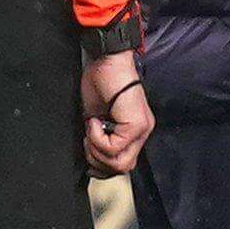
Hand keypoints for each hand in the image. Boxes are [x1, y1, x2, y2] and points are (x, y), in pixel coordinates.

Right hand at [84, 48, 154, 174]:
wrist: (106, 61)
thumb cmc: (100, 83)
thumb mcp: (96, 119)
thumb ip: (99, 139)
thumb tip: (92, 160)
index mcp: (134, 132)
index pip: (121, 164)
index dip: (100, 163)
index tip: (87, 147)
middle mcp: (142, 133)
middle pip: (122, 167)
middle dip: (97, 159)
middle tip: (87, 139)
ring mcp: (142, 129)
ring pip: (119, 162)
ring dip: (97, 149)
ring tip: (91, 128)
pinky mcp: (136, 124)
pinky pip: (114, 147)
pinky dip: (98, 138)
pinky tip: (95, 121)